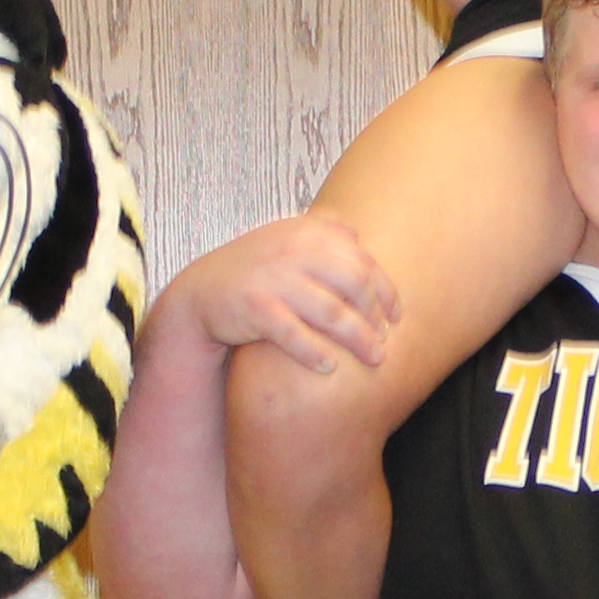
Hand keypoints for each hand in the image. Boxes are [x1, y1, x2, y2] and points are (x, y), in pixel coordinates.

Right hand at [164, 215, 402, 381]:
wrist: (201, 292)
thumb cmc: (253, 269)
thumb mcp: (283, 239)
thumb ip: (321, 231)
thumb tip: (358, 233)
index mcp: (306, 232)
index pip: (361, 261)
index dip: (385, 291)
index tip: (397, 316)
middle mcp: (293, 252)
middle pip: (354, 285)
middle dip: (375, 317)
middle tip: (385, 341)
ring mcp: (274, 280)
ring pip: (331, 313)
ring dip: (358, 339)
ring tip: (374, 357)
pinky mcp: (256, 309)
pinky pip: (295, 335)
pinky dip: (315, 353)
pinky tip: (329, 366)